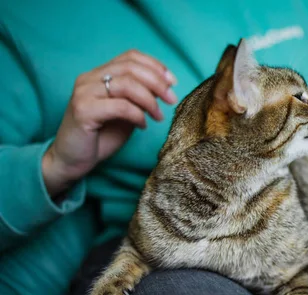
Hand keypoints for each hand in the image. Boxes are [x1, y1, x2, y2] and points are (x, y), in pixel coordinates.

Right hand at [42, 50, 177, 196]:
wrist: (72, 161)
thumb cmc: (100, 138)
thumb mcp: (125, 114)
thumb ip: (139, 98)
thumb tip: (164, 89)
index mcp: (98, 75)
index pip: (130, 57)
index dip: (154, 66)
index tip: (173, 82)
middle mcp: (89, 79)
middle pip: (130, 67)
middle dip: (157, 83)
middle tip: (171, 99)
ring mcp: (84, 93)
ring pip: (126, 84)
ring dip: (149, 100)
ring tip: (158, 116)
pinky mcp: (82, 111)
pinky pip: (119, 106)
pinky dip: (137, 115)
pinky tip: (142, 126)